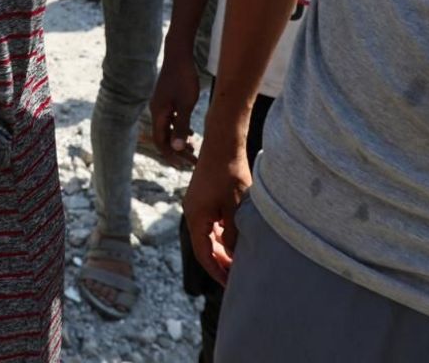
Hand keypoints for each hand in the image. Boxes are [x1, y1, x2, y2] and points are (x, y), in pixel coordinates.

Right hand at [150, 52, 201, 170]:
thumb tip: (178, 148)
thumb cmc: (183, 78)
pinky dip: (179, 129)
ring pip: (168, 129)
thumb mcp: (186, 104)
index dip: (171, 156)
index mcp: (158, 113)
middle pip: (164, 137)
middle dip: (177, 151)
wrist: (179, 54)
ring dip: (179, 141)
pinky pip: (171, 120)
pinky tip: (191, 132)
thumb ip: (181, 126)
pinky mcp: (167, 99)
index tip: (184, 166)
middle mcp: (156, 111)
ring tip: (193, 150)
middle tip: (192, 162)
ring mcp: (161, 105)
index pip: (161, 142)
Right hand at [184, 139, 252, 286]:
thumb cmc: (230, 173)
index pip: (203, 253)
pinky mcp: (203, 198)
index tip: (229, 284)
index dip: (216, 270)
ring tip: (236, 262)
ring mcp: (196, 205)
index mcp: (196, 217)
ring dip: (220, 249)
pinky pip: (209, 223)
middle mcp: (192, 213)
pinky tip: (232, 240)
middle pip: (203, 246)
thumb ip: (233, 234)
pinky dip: (219, 235)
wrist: (223, 143)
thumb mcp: (235, 207)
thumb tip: (234, 255)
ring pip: (206, 235)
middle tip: (235, 277)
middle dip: (218, 262)